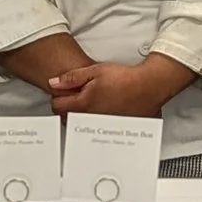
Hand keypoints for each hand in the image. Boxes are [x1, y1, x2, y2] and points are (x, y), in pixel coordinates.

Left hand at [47, 56, 194, 119]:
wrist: (148, 87)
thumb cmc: (125, 79)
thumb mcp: (95, 71)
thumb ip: (71, 78)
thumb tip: (54, 83)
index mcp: (83, 104)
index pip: (57, 107)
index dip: (59, 97)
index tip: (67, 93)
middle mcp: (90, 119)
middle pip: (67, 119)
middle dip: (70, 108)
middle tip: (81, 97)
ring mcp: (100, 127)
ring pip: (81, 126)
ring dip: (82, 117)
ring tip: (95, 103)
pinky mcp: (111, 131)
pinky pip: (97, 130)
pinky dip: (97, 122)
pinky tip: (106, 111)